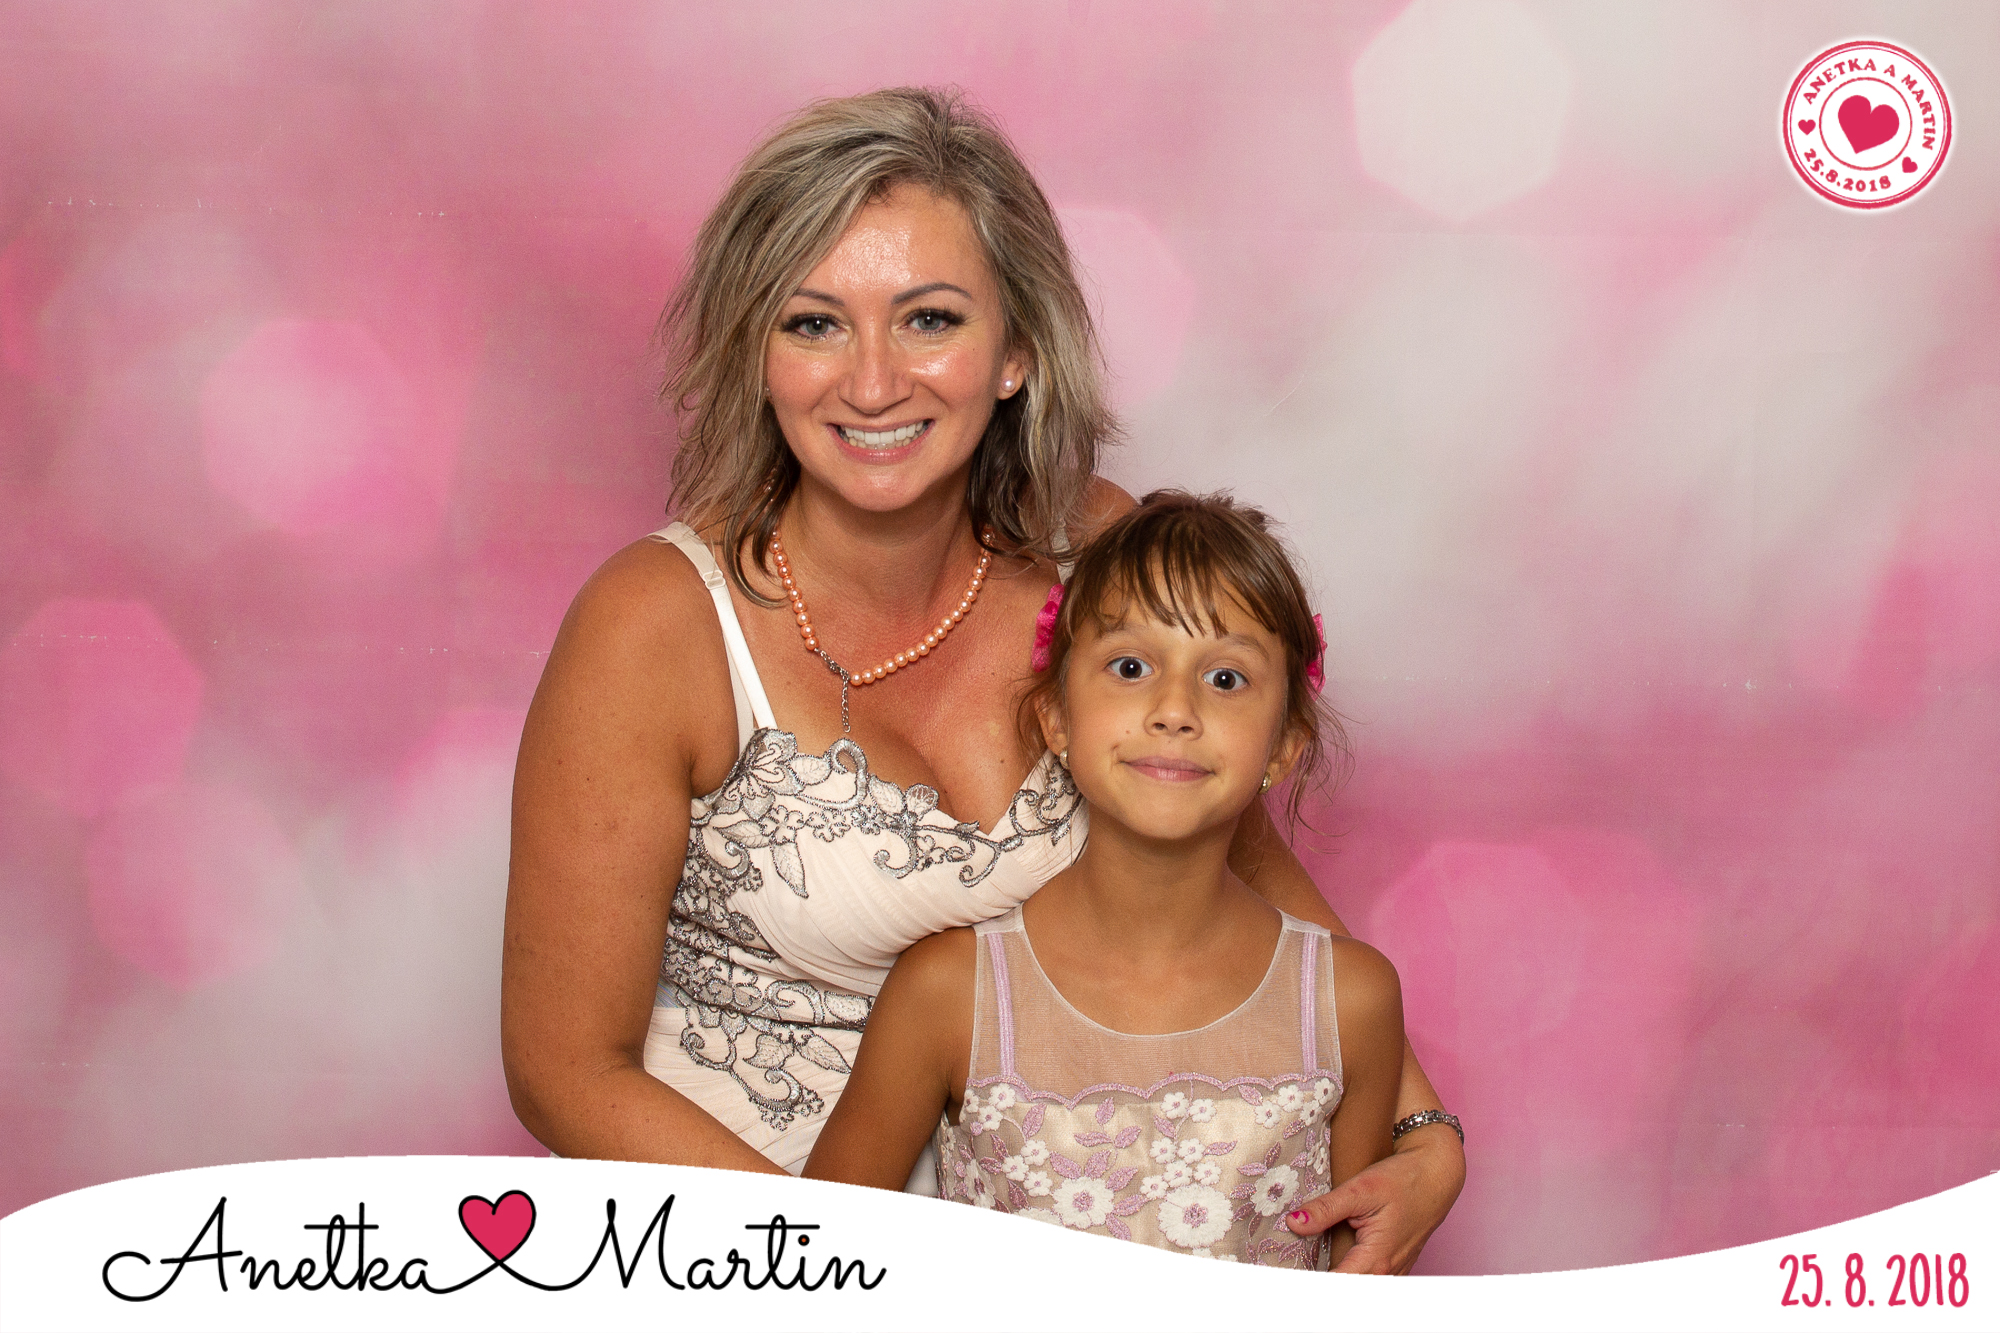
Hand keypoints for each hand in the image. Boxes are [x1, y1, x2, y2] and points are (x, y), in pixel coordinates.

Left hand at [1284, 1124, 1464, 1273]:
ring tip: (1313, 1265)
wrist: (1436, 1174)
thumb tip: (1294, 1222)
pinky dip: (1354, 1274)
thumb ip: (1326, 1209)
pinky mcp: (1397, 1263)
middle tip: (1297, 1266)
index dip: (1312, 1280)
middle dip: (1324, 1278)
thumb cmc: (1403, 1180)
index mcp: (1376, 1258)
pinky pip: (1372, 1278)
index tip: (1290, 1271)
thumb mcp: (1360, 1189)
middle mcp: (1388, 1271)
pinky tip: (1336, 1261)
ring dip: (1341, 1276)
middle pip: (1349, 1287)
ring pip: (1362, 1283)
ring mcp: (1395, 1269)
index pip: (1337, 1283)